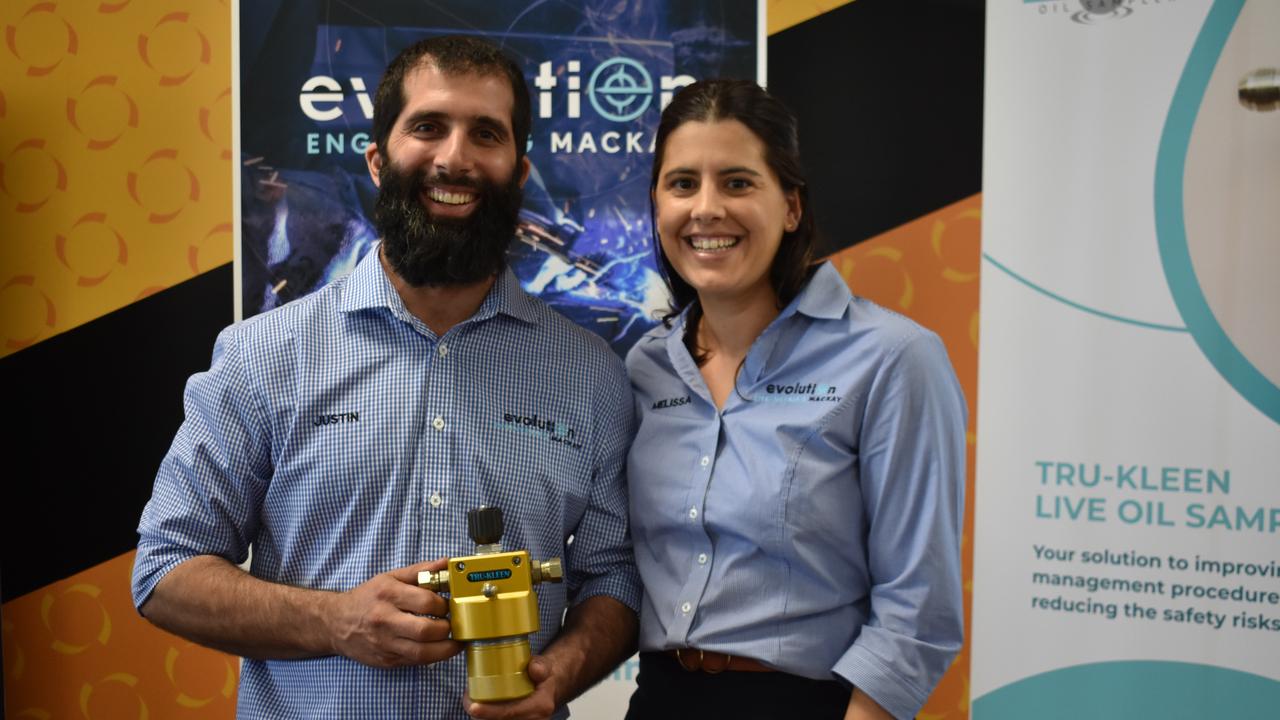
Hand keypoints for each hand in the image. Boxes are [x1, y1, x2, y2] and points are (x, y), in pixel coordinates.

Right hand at [326, 558, 462, 667]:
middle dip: (447, 628)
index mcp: (388, 595)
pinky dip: (432, 656)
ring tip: (454, 640)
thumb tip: (445, 563)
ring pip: (422, 653)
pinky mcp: (386, 660)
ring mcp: (384, 643)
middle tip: (452, 623)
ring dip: (446, 648)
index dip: (444, 605)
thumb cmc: (367, 598)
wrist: (336, 623)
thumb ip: (420, 571)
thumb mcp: (390, 577)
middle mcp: (384, 620)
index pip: (426, 602)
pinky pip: (415, 662)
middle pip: (425, 630)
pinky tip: (439, 648)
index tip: (448, 605)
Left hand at [463, 655, 560, 719]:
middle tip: (468, 701)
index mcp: (540, 706)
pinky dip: (487, 718)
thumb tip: (534, 668)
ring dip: (482, 718)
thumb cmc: (543, 677)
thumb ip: (540, 666)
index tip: (473, 707)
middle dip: (480, 716)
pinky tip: (479, 711)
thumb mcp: (545, 667)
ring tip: (471, 703)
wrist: (549, 689)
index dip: (489, 712)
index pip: (510, 712)